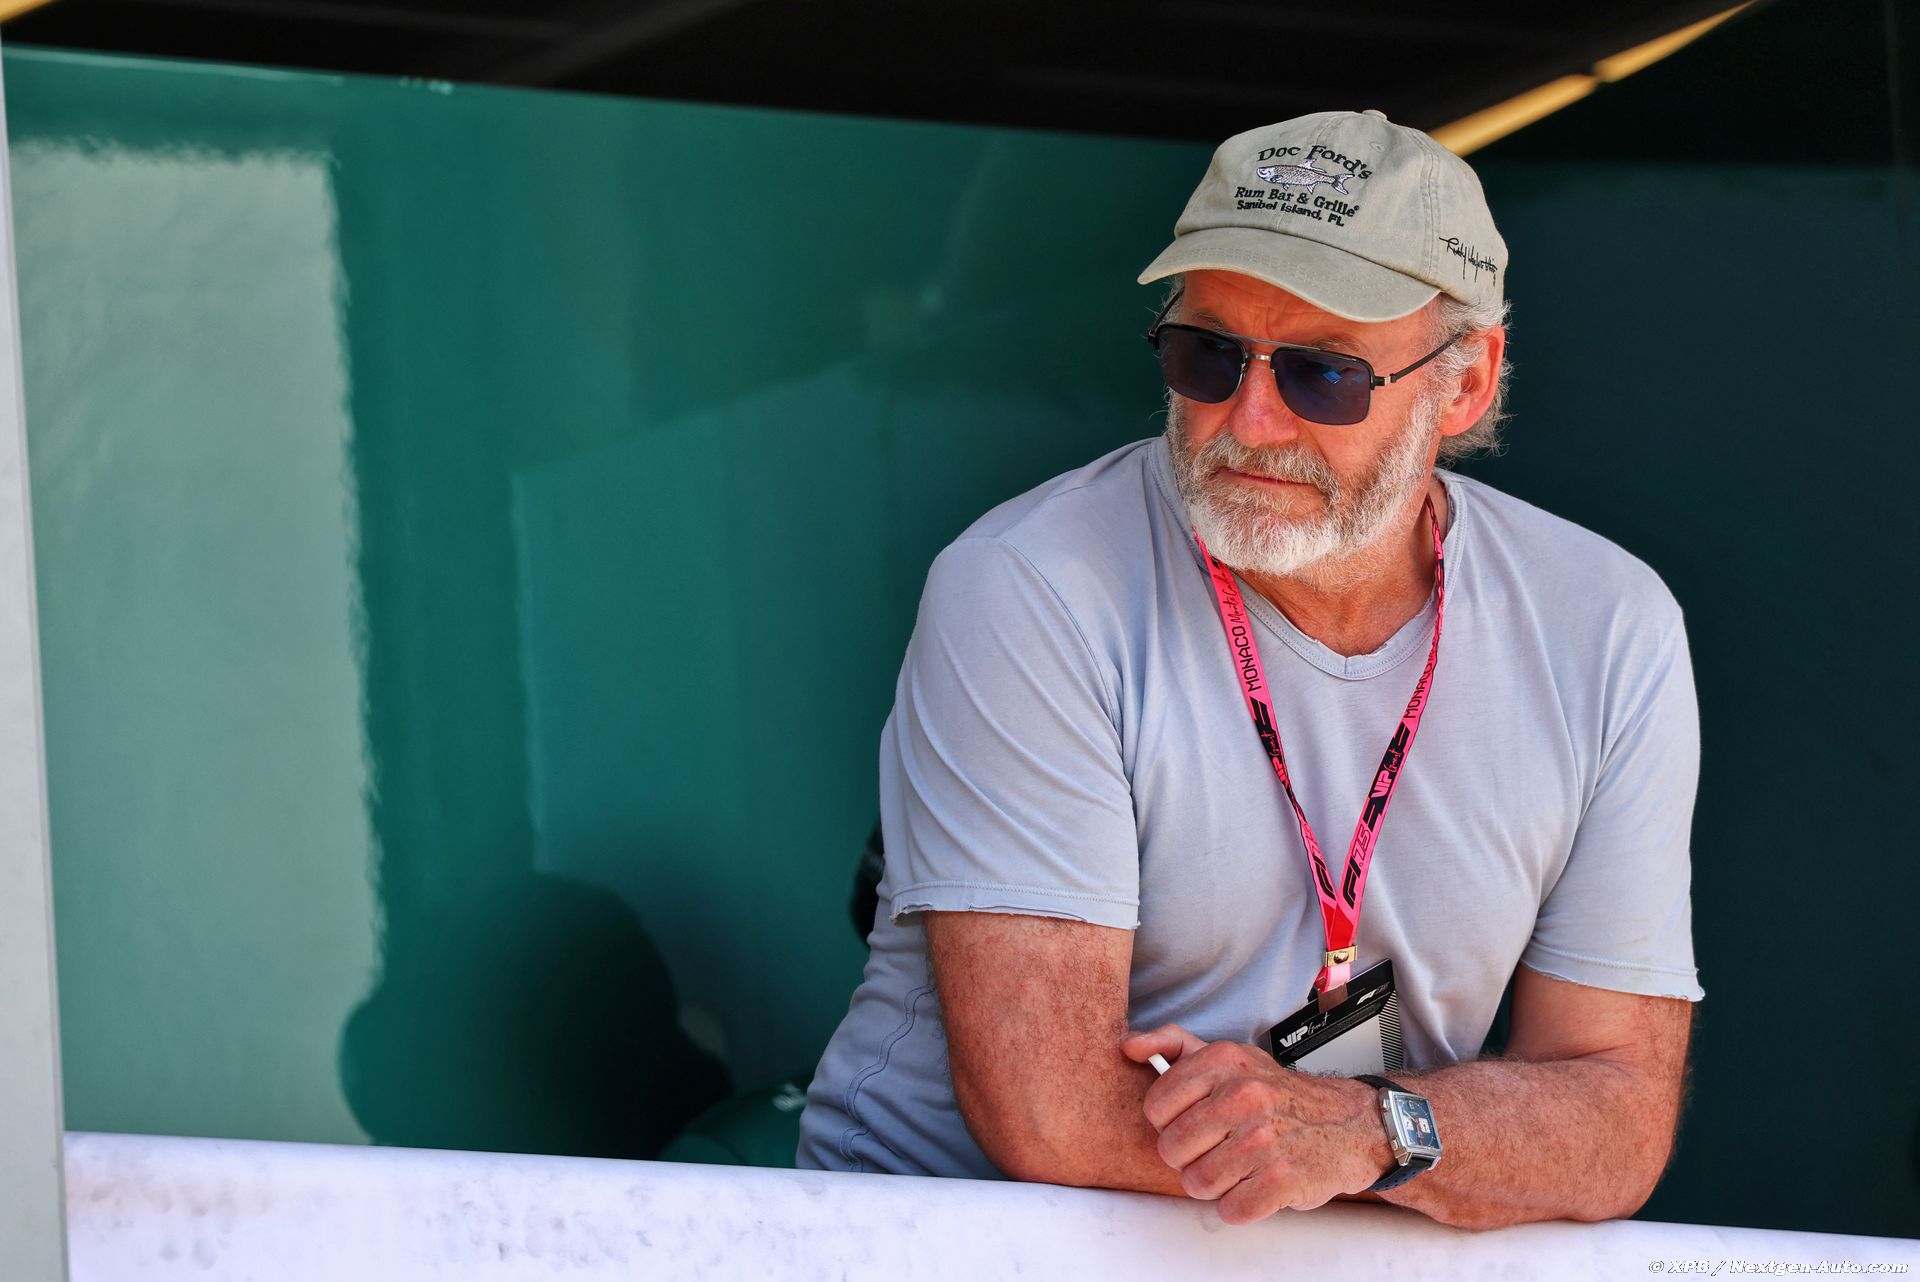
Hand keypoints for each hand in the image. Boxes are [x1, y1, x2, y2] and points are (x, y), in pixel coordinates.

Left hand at [1121, 1024, 1392, 1223]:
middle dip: (1188, 1158)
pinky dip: (1240, 1205)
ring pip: (1198, 1183)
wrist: (1346, 1124)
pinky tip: (1256, 1184)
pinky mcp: (1283, 1180)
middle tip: (1214, 1149)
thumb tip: (1129, 1046)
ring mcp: (1265, 1138)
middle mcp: (1245, 1095)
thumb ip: (1174, 1045)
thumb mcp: (1228, 1057)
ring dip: (1213, 1185)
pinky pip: (1231, 1210)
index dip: (1168, 1123)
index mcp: (1225, 1061)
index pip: (1155, 1106)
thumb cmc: (1276, 1094)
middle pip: (1172, 1149)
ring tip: (1236, 1167)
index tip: (1192, 1121)